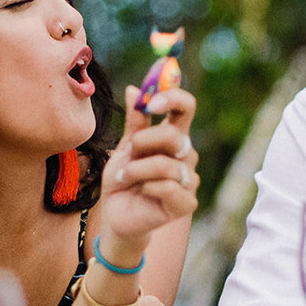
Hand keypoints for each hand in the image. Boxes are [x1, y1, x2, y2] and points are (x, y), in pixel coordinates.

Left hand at [96, 85, 198, 250]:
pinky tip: (140, 191)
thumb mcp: (124, 148)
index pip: (186, 107)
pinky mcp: (186, 203)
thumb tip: (134, 90)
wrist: (117, 215)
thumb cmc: (123, 180)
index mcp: (173, 137)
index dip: (172, 98)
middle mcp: (186, 156)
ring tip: (124, 177)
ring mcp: (188, 180)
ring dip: (137, 169)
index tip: (150, 102)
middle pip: (175, 136)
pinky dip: (146, 187)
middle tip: (128, 151)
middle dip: (145, 142)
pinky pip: (167, 187)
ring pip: (166, 165)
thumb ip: (134, 123)